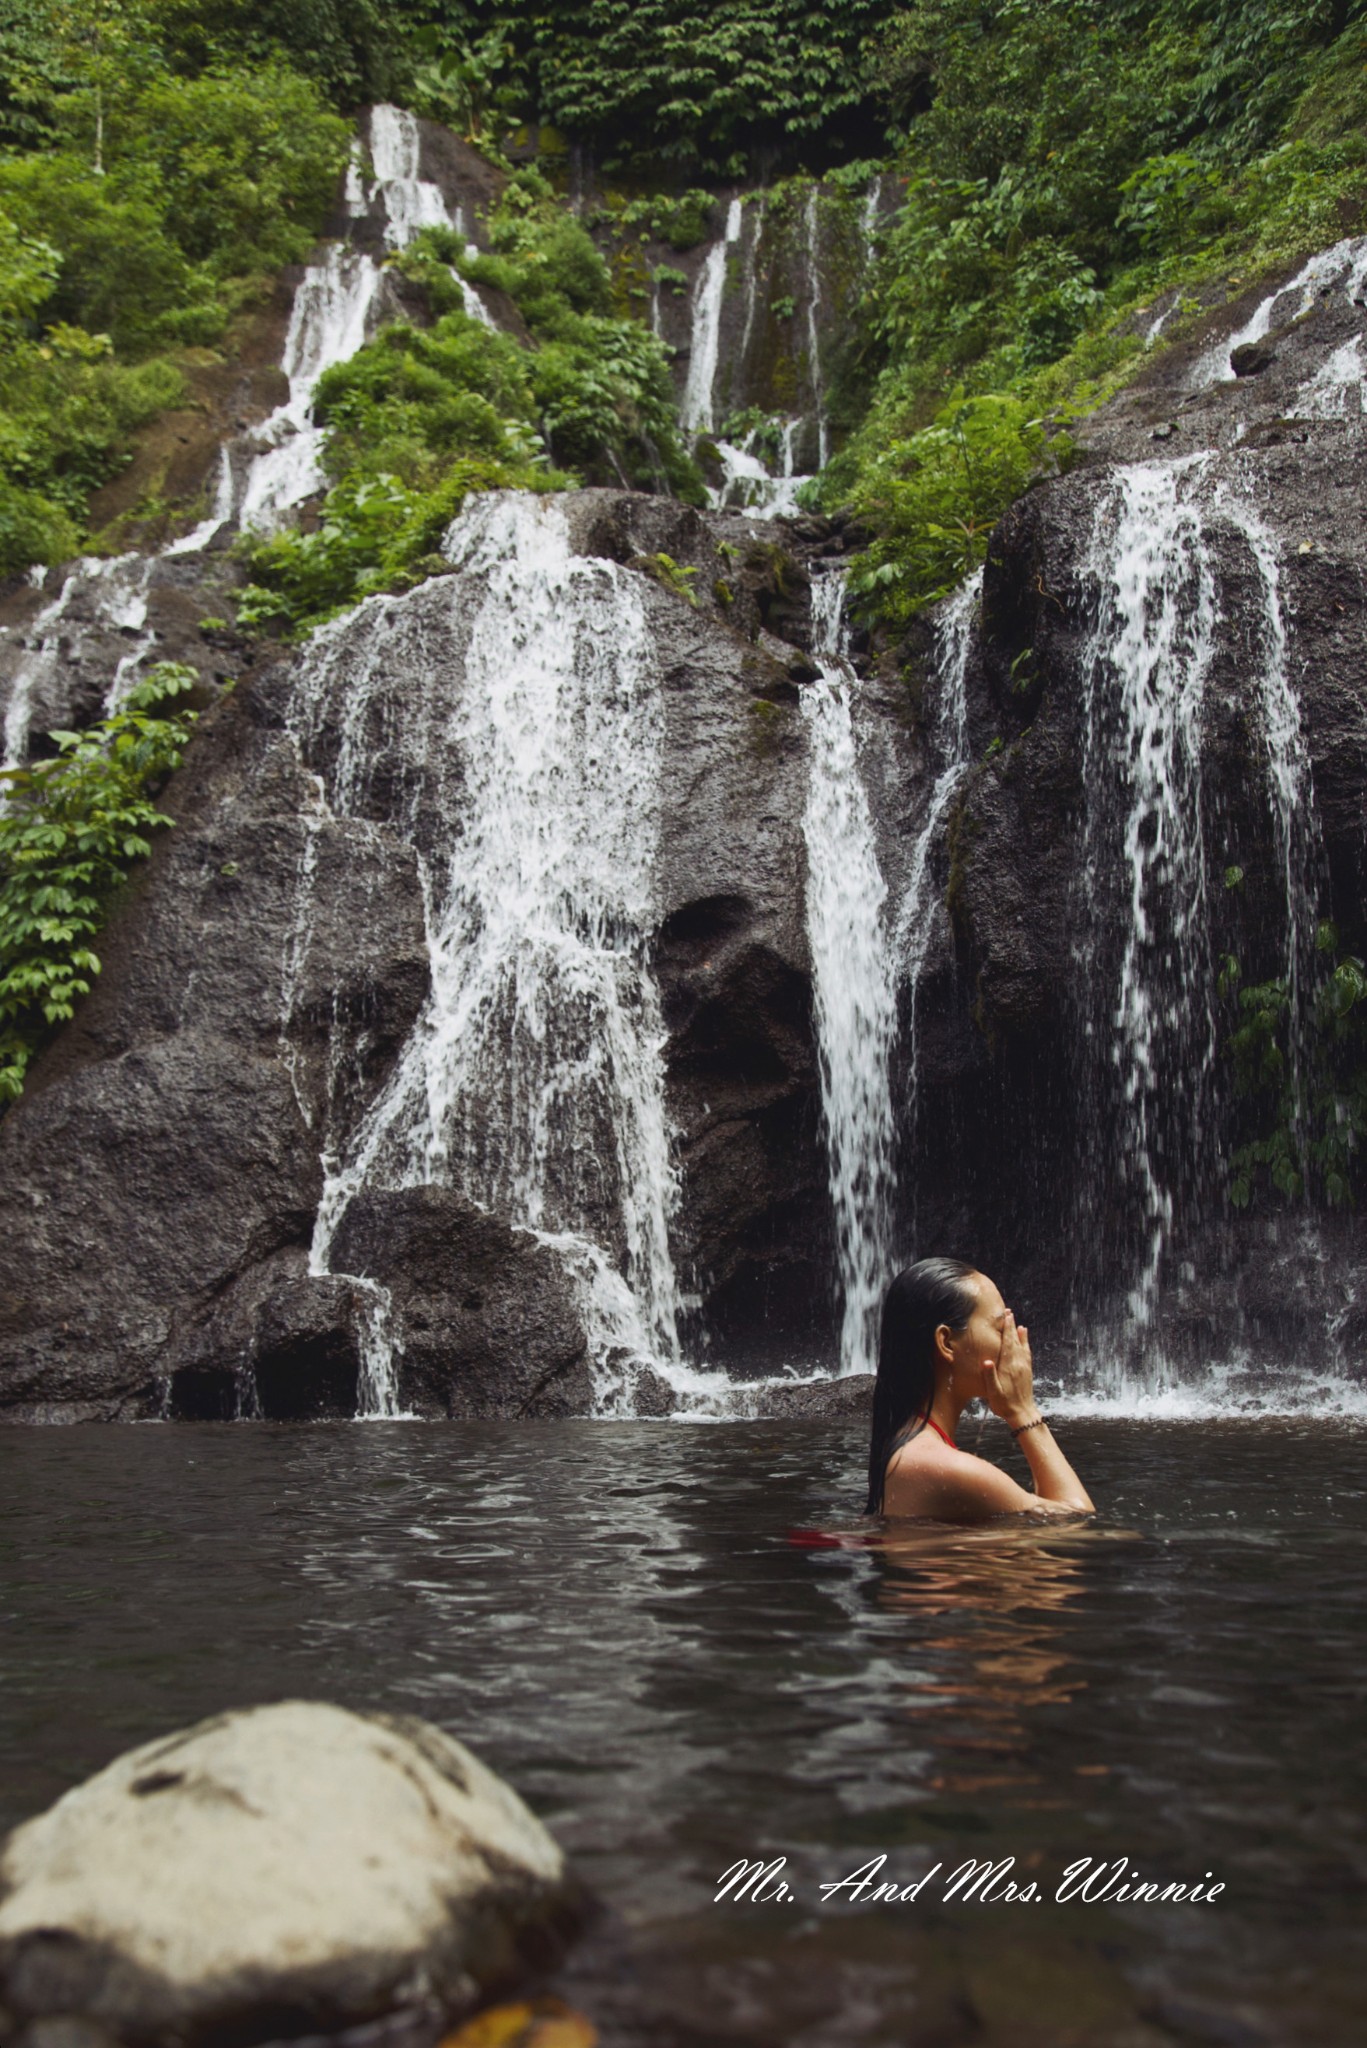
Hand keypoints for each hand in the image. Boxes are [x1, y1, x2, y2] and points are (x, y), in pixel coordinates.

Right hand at [980, 1311, 1037, 1427]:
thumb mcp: (993, 1392)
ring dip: (1019, 1333)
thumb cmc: (1004, 1404)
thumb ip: (990, 1376)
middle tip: (1009, 1313)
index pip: (1008, 1343)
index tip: (1006, 1316)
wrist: (1022, 1413)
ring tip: (1017, 1323)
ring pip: (1022, 1345)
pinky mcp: (1027, 1370)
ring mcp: (1024, 1366)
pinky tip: (1024, 1338)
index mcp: (1008, 1366)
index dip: (1007, 1329)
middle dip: (1012, 1326)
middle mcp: (1018, 1363)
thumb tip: (986, 1361)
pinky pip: (1027, 1352)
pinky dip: (1025, 1343)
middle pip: (1015, 1340)